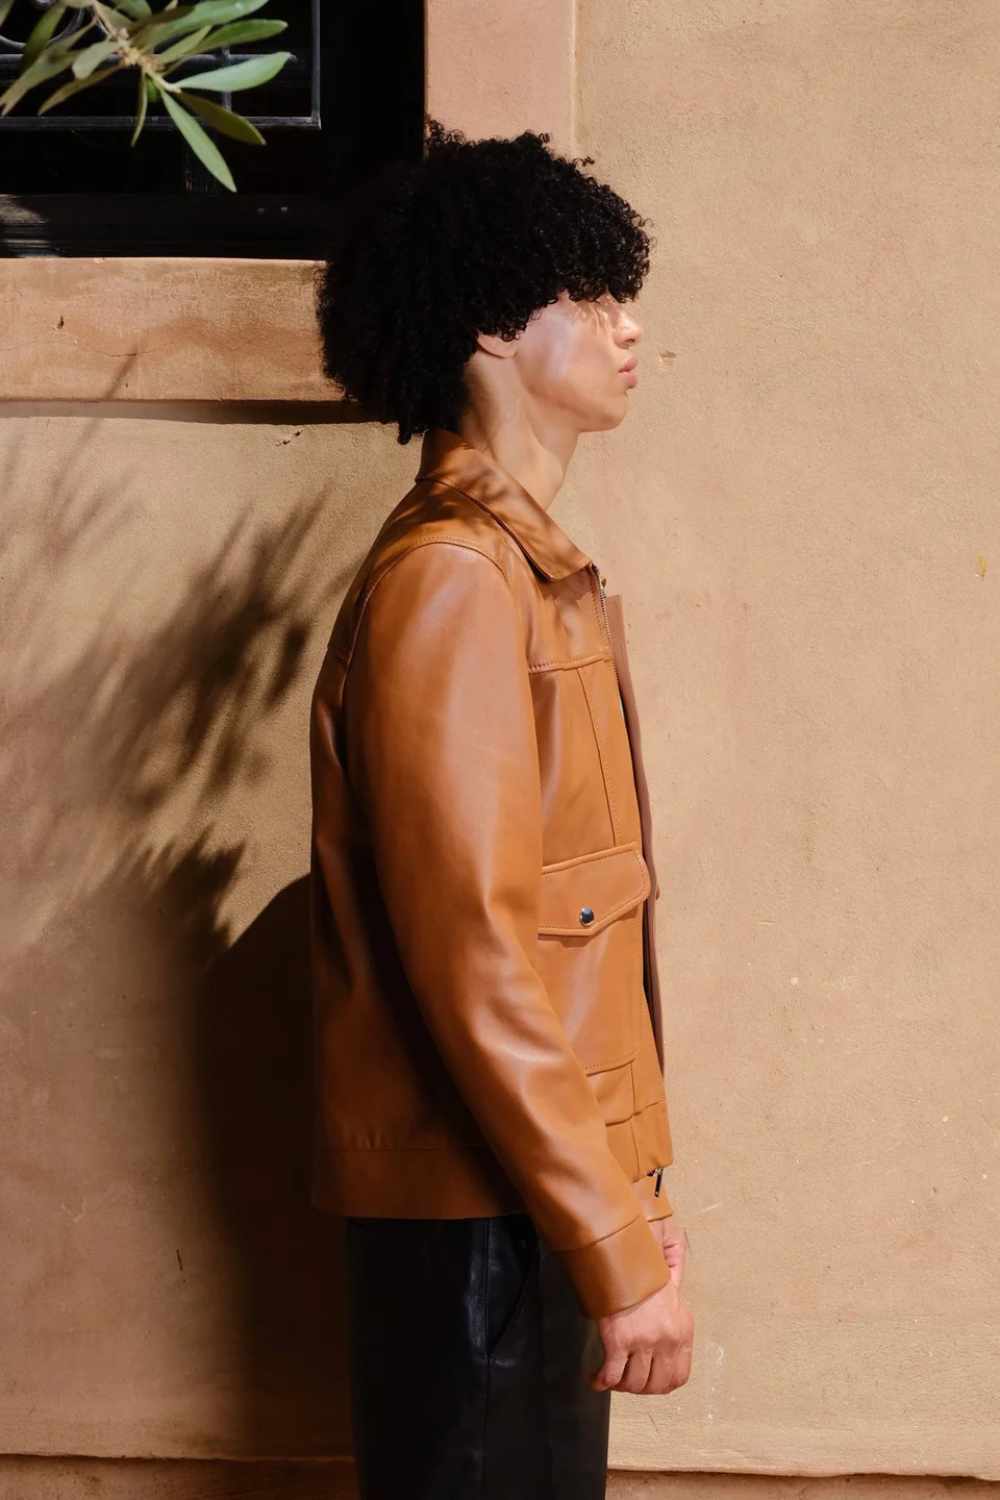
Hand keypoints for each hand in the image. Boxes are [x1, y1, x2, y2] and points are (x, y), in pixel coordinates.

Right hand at [589, 1220, 692, 1394]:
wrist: (623, 1253)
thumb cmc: (644, 1263)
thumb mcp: (672, 1277)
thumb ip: (676, 1295)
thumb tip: (674, 1294)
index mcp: (682, 1329)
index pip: (679, 1375)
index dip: (661, 1384)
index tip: (649, 1381)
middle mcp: (666, 1340)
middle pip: (655, 1385)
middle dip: (639, 1389)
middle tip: (627, 1382)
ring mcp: (644, 1342)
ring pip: (633, 1384)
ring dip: (620, 1386)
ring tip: (611, 1379)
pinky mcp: (620, 1341)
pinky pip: (611, 1375)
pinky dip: (601, 1381)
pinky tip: (595, 1378)